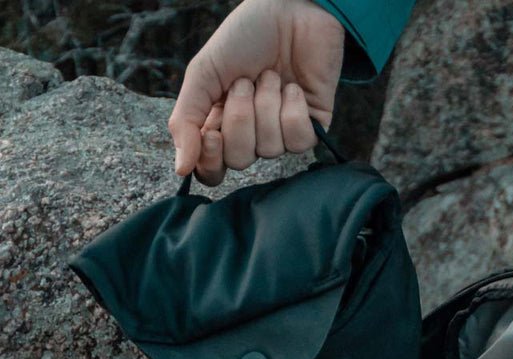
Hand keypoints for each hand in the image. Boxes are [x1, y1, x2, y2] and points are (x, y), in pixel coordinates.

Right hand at [168, 0, 344, 184]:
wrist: (290, 9)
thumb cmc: (245, 38)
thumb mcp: (204, 74)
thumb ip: (186, 121)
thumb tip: (181, 170)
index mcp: (221, 124)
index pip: (212, 170)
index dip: (211, 161)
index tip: (212, 135)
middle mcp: (252, 135)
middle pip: (240, 160)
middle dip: (240, 118)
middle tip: (245, 82)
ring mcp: (282, 133)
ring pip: (270, 149)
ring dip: (266, 105)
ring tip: (271, 75)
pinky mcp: (313, 128)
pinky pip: (299, 141)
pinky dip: (293, 110)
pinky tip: (294, 87)